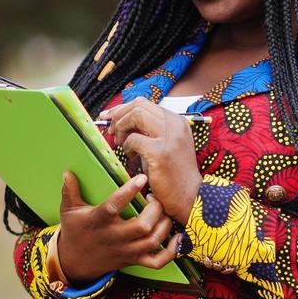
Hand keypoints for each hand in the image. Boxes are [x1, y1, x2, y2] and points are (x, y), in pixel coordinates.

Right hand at [56, 171, 180, 283]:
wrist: (75, 262)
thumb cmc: (75, 230)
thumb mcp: (68, 210)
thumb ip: (69, 191)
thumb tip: (67, 173)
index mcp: (98, 222)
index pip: (113, 207)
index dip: (128, 192)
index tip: (141, 178)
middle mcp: (114, 238)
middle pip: (142, 227)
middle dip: (155, 210)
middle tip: (156, 198)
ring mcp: (126, 251)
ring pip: (152, 241)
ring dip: (165, 225)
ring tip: (164, 211)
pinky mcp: (134, 260)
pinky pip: (157, 262)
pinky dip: (171, 252)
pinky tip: (178, 237)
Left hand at [102, 97, 202, 224]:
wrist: (188, 195)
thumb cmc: (173, 173)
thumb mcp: (164, 145)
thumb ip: (149, 131)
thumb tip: (121, 120)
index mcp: (177, 121)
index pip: (145, 103)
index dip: (123, 108)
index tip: (109, 116)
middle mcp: (175, 125)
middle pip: (139, 104)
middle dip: (119, 115)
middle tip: (112, 130)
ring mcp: (169, 137)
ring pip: (136, 115)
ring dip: (122, 128)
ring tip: (122, 144)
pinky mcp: (160, 152)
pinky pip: (134, 139)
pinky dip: (127, 147)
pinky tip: (131, 157)